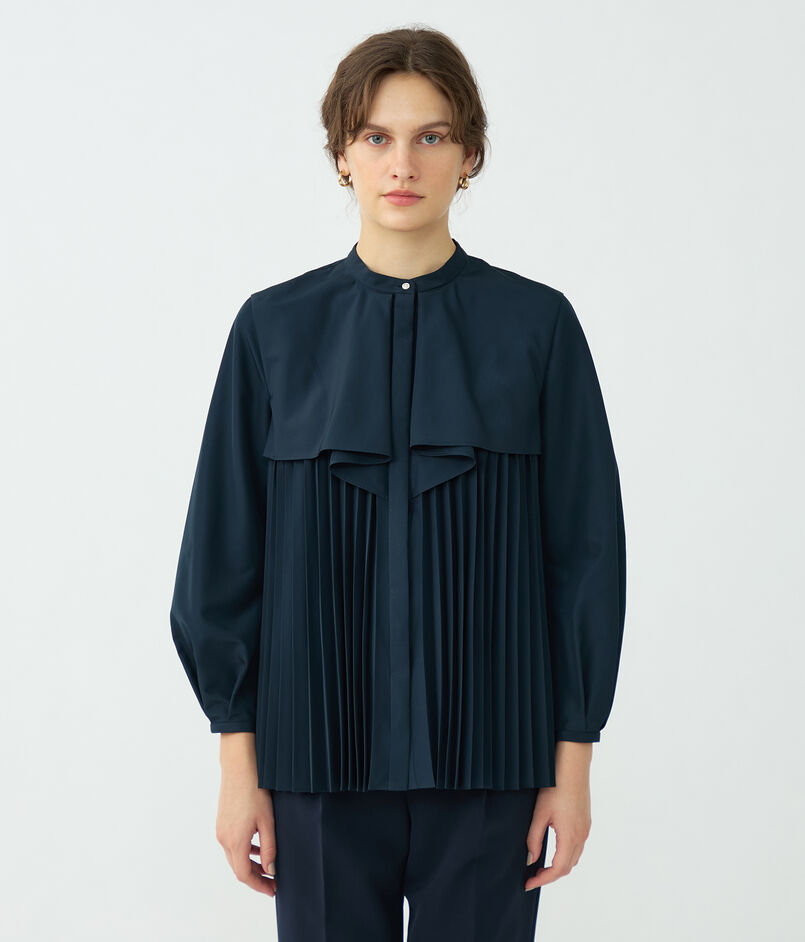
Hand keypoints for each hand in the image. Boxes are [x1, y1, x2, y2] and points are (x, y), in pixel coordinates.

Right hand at [215, 733, 277, 896]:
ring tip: (268, 867)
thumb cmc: (255, 791)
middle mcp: (224, 839)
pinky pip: (232, 845)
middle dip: (256, 878)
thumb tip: (271, 870)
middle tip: (273, 882)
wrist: (238, 768)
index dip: (259, 885)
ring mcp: (221, 830)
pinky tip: (257, 847)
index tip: (273, 890)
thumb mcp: (267, 821)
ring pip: (235, 857)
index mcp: (235, 841)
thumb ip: (269, 848)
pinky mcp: (222, 823)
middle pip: (238, 868)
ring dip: (250, 865)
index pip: (245, 875)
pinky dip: (245, 851)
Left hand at [524, 741, 591, 891]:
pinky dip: (566, 854)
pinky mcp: (585, 822)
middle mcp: (581, 836)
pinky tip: (554, 850)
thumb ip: (534, 838)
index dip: (543, 880)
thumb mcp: (540, 814)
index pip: (558, 869)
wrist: (573, 767)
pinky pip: (577, 846)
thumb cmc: (555, 787)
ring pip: (574, 857)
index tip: (528, 884)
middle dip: (550, 875)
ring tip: (541, 867)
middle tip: (533, 877)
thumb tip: (531, 859)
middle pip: (567, 867)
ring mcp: (585, 829)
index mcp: (570, 836)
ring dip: (559, 866)